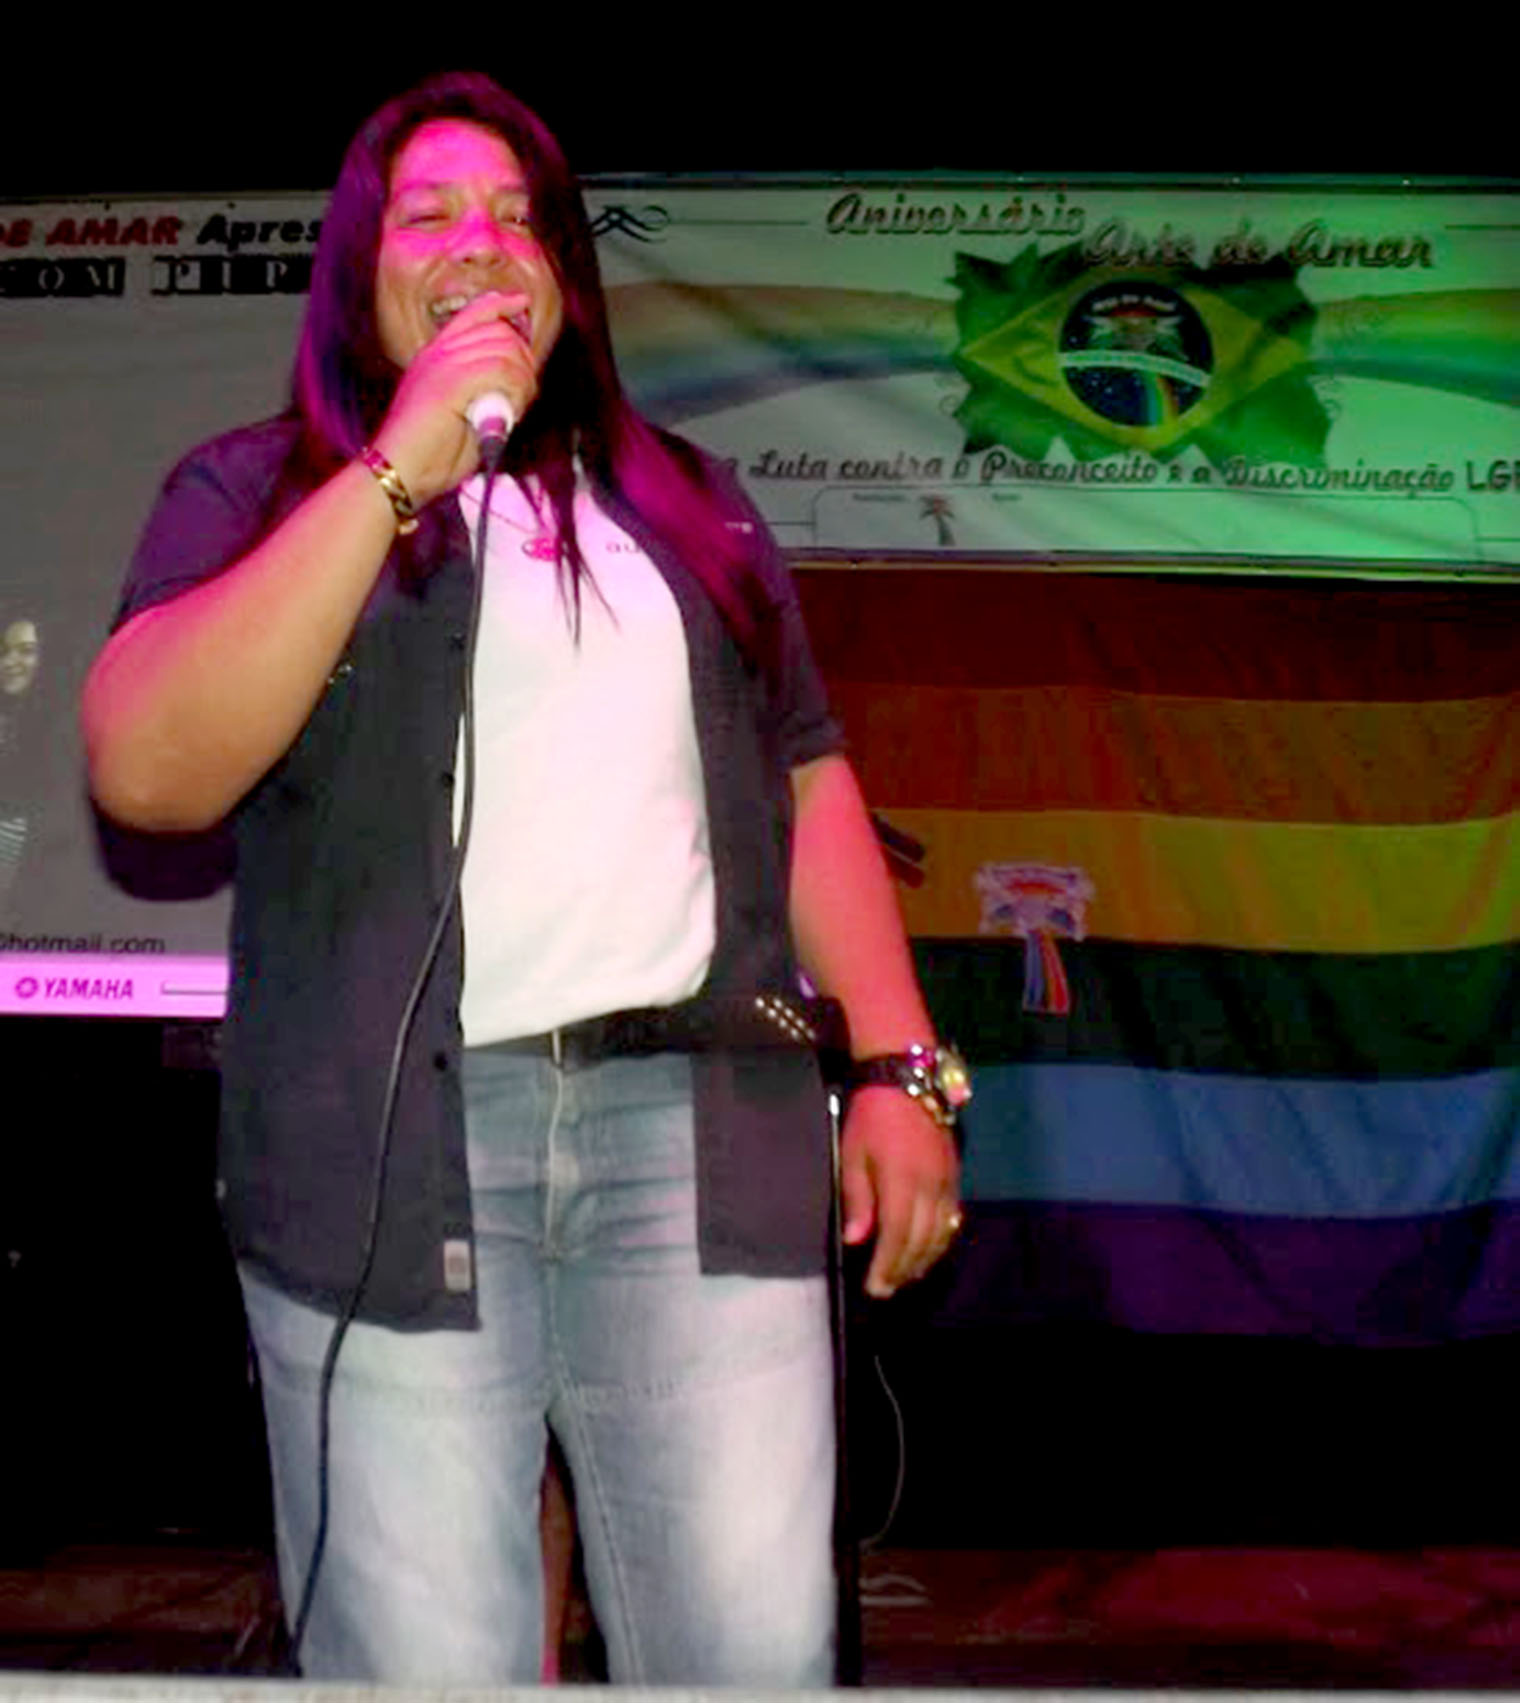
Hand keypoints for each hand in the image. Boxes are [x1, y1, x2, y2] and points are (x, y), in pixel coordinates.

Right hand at [371, 291, 540, 507]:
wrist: (398, 472)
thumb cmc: (430, 455)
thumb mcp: (459, 414)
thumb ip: (482, 391)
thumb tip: (516, 384)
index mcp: (435, 356)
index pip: (473, 314)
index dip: (501, 305)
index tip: (521, 304)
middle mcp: (438, 353)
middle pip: (500, 333)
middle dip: (522, 364)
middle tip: (519, 398)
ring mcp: (442, 365)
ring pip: (506, 352)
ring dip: (521, 383)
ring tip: (512, 410)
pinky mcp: (450, 383)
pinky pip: (501, 371)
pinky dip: (514, 392)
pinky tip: (508, 412)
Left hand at [839, 1087, 961, 1297]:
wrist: (907, 1080)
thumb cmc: (871, 1116)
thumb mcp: (853, 1154)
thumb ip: (858, 1198)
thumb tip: (856, 1240)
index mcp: (902, 1181)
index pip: (897, 1236)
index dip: (887, 1265)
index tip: (874, 1288)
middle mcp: (931, 1186)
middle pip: (922, 1241)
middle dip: (904, 1269)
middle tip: (886, 1288)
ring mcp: (947, 1180)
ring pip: (942, 1233)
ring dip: (924, 1259)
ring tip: (905, 1275)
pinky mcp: (955, 1174)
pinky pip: (953, 1216)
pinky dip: (941, 1239)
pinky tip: (928, 1249)